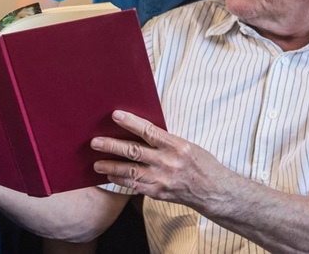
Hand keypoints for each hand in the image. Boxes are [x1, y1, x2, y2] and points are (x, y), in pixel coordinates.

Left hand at [91, 110, 238, 207]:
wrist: (213, 191)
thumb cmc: (200, 163)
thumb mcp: (186, 145)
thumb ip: (164, 140)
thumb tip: (139, 129)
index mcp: (176, 146)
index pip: (149, 131)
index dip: (131, 122)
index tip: (115, 115)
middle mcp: (168, 162)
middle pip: (134, 152)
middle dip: (112, 146)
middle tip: (95, 142)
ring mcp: (162, 179)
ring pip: (130, 171)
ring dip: (111, 167)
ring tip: (96, 163)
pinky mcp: (158, 193)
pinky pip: (135, 186)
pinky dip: (120, 180)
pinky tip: (110, 176)